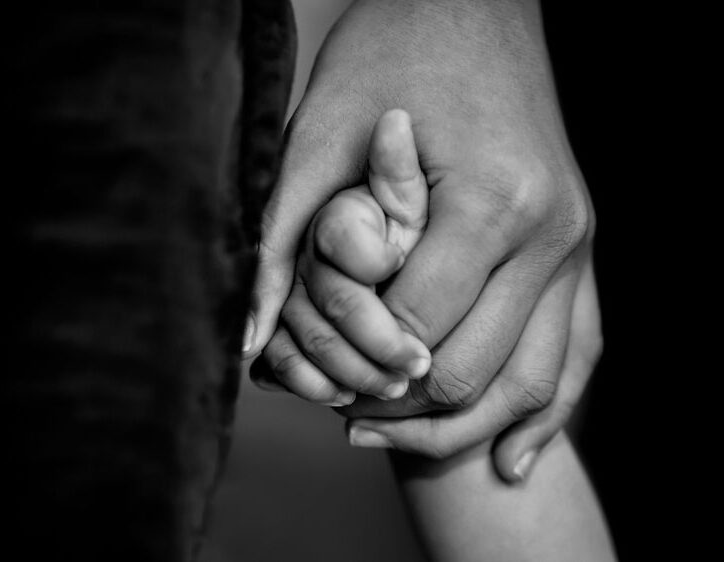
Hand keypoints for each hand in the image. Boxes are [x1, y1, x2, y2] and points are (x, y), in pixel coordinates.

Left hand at [246, 0, 601, 480]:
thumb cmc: (393, 51)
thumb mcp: (321, 136)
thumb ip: (282, 243)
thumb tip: (248, 338)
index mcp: (490, 203)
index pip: (417, 335)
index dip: (359, 368)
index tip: (316, 379)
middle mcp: (550, 232)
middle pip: (472, 371)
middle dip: (401, 405)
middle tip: (344, 411)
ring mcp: (577, 243)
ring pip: (531, 381)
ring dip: (461, 425)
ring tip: (394, 433)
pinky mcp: (581, 248)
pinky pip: (577, 356)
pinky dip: (542, 414)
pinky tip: (510, 459)